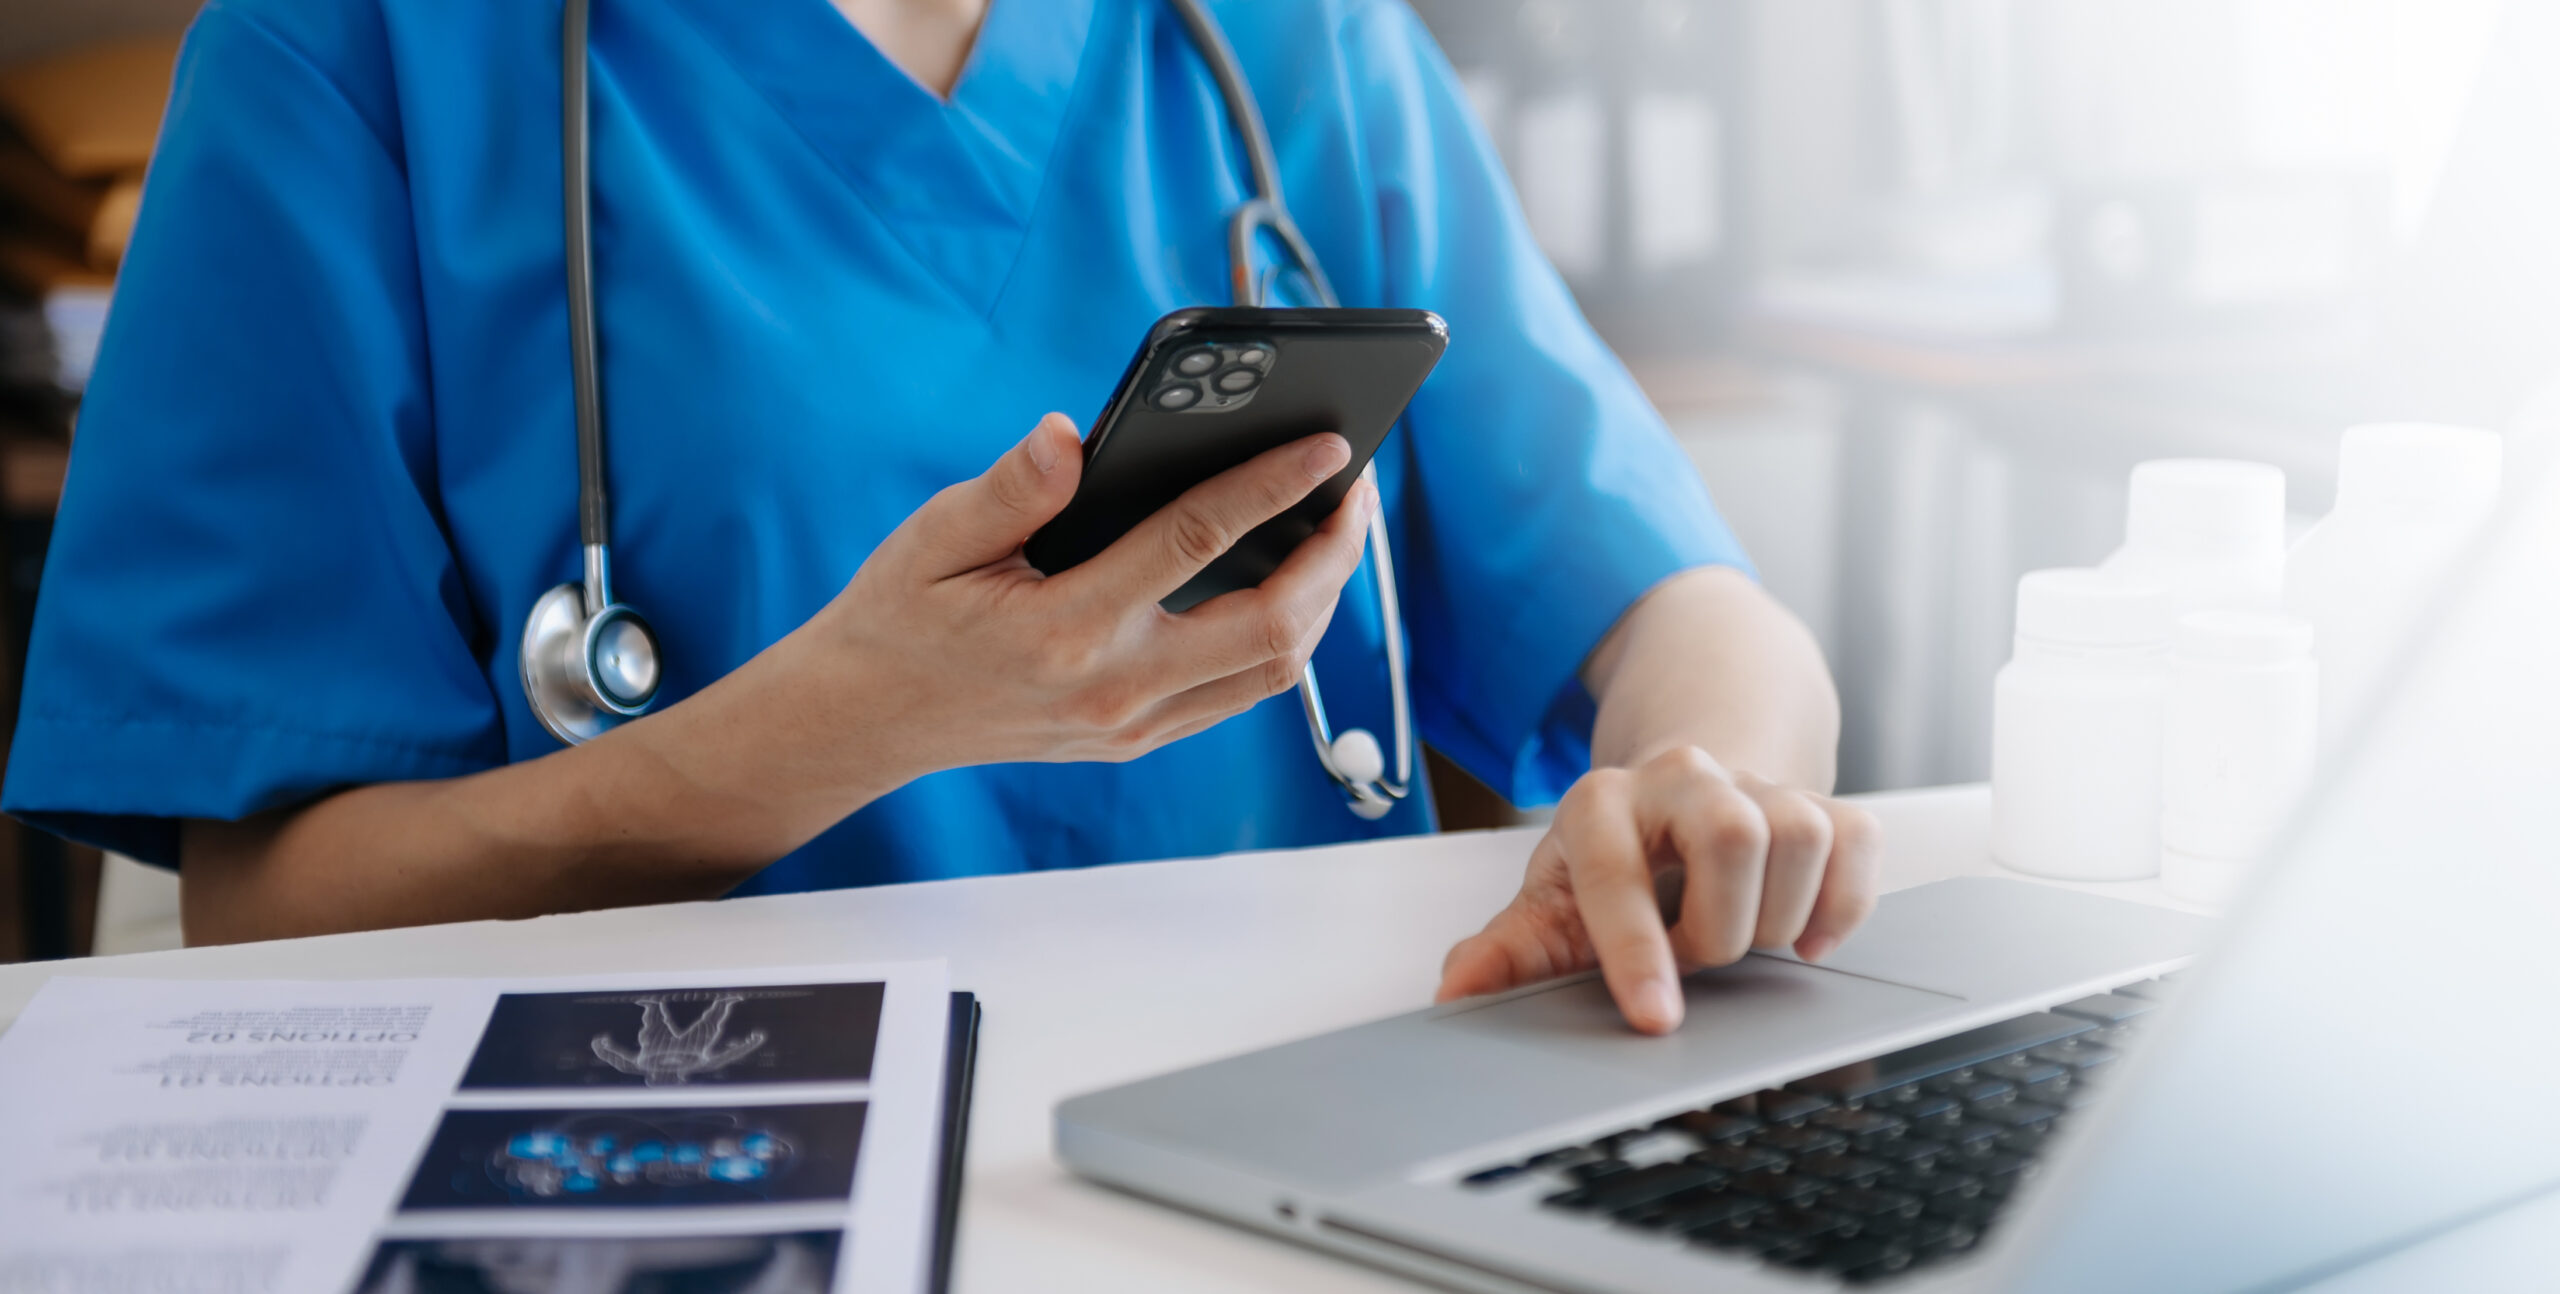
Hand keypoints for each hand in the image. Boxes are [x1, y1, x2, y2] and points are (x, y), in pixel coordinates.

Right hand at [780, 413, 1375, 785]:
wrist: (868, 720)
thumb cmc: (900, 616)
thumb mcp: (934, 538)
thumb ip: (1009, 488)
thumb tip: (1069, 435)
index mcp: (1064, 629)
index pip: (1195, 542)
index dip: (1271, 488)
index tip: (1328, 448)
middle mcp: (1114, 688)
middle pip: (1270, 628)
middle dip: (1332, 556)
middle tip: (1356, 491)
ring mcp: (1134, 724)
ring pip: (1272, 671)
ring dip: (1322, 600)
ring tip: (1338, 530)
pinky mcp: (1138, 737)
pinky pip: (1241, 691)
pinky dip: (1284, 635)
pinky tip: (1292, 580)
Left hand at [1435, 746, 1880, 1033]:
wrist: (1678, 800)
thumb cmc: (1611, 867)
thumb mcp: (1551, 908)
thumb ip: (1508, 953)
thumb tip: (1456, 993)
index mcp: (1601, 803)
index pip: (1621, 871)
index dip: (1637, 951)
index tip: (1654, 1018)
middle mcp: (1681, 778)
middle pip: (1734, 836)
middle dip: (1721, 927)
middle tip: (1698, 954)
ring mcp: (1757, 784)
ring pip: (1803, 836)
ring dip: (1780, 916)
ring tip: (1743, 935)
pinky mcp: (1822, 802)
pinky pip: (1858, 841)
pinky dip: (1843, 904)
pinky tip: (1806, 936)